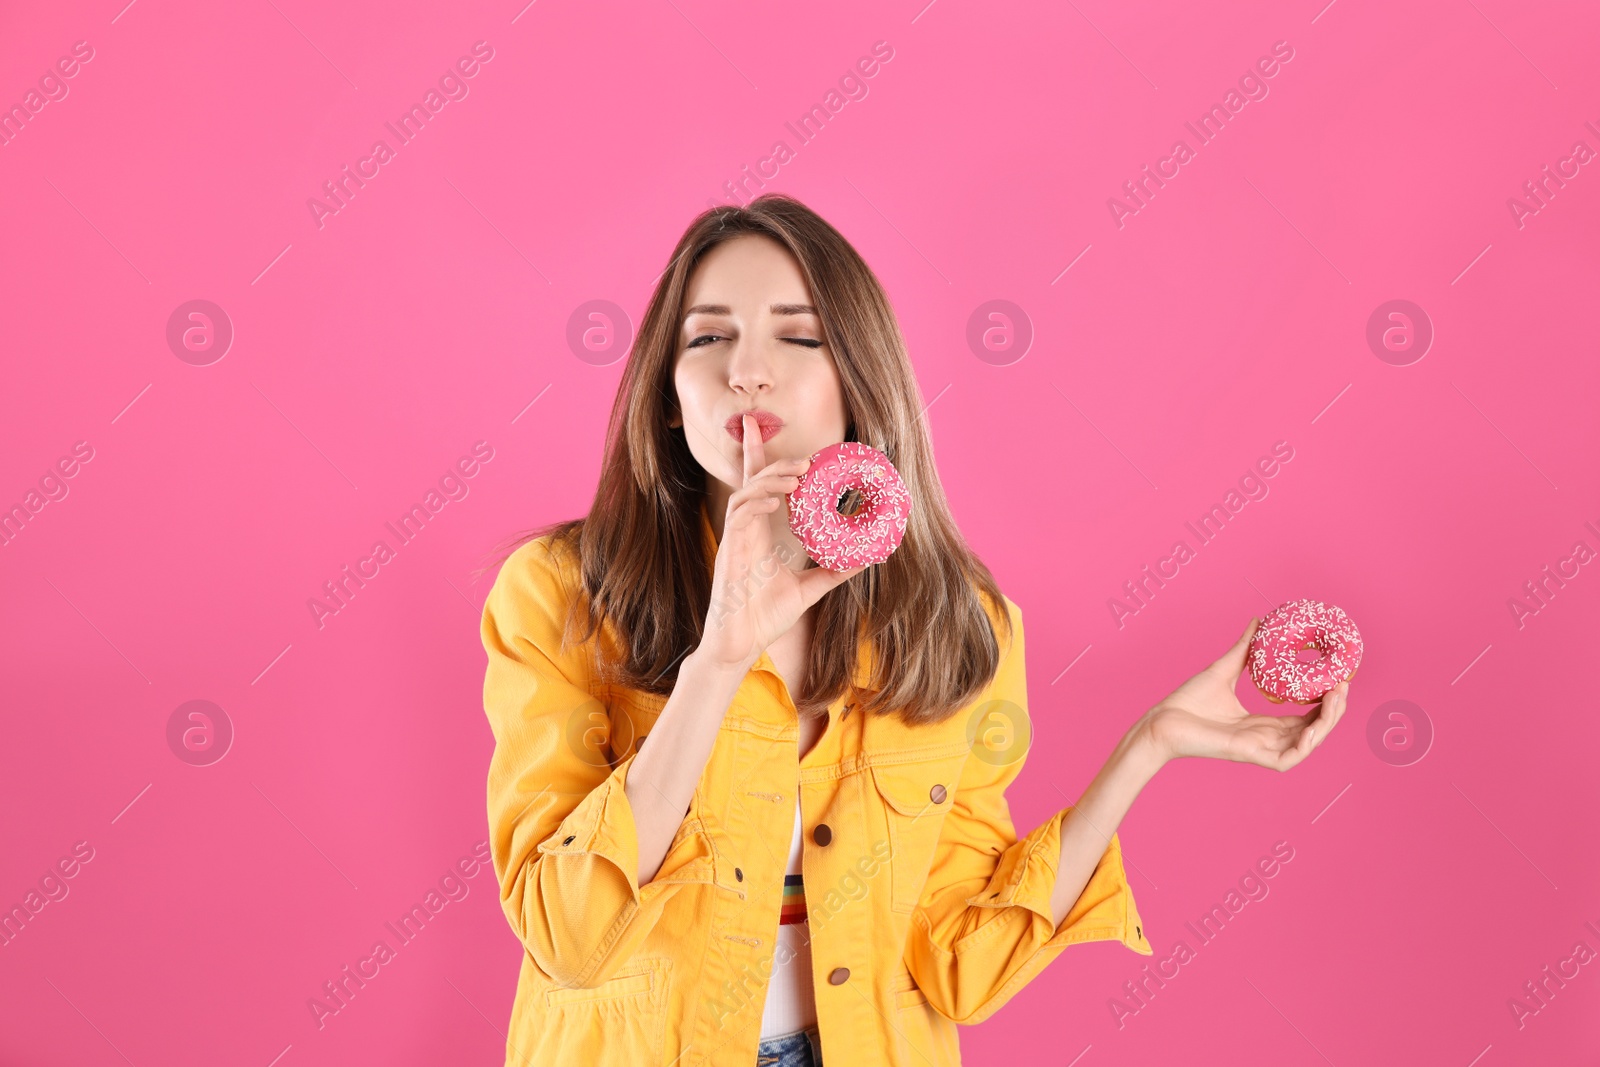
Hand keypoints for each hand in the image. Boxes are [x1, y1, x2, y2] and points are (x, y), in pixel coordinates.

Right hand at [696, 414, 864, 670]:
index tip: (755, 425)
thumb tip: (866, 558)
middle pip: (753, 482)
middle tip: (806, 460)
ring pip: (746, 493)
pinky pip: (739, 517)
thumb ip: (833, 571)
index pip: (756, 485)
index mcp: (757, 531)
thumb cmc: (765, 616)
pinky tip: (775, 499)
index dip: (755, 454)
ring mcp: (735, 540)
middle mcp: (744, 530)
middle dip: (774, 462)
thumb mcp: (809, 589)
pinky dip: (756, 502)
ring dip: (770, 479)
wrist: (740, 644)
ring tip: (797, 475)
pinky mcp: (729, 552)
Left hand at [1137, 617, 1349, 770]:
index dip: (1325, 702)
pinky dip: (1306, 745)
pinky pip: (1288, 758)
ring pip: (1307, 744)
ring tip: (1336, 698)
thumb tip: (1258, 621)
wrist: (1161, 721)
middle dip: (1333, 711)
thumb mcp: (1223, 668)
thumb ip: (1244, 649)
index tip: (1338, 680)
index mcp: (1262, 724)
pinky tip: (1315, 726)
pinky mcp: (1250, 757)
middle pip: (1313, 730)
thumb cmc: (1187, 701)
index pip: (1305, 717)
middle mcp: (1266, 739)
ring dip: (1326, 724)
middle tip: (1343, 685)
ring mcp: (1260, 749)